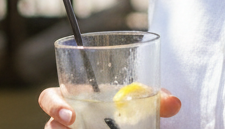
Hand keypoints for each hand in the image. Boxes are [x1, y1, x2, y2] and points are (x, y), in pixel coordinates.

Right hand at [38, 86, 180, 128]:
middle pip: (50, 124)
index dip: (53, 105)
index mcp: (77, 99)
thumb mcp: (143, 102)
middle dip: (56, 126)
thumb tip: (174, 104)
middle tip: (73, 126)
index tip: (69, 114)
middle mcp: (69, 120)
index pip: (50, 97)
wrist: (135, 124)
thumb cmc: (131, 109)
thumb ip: (158, 99)